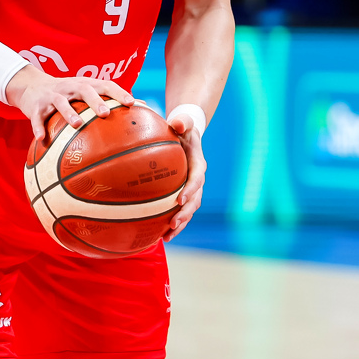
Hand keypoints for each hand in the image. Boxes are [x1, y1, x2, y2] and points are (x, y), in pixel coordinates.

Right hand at [5, 65, 134, 141]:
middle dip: (96, 101)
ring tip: (77, 125)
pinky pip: (36, 117)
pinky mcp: (35, 106)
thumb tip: (142, 107)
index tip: (132, 104)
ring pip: (61, 102)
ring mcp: (51, 96)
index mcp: (85, 84)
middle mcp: (69, 87)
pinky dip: (38, 127)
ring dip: (69, 113)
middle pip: (84, 90)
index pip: (105, 84)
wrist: (30, 86)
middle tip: (106, 114)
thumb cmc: (66, 93)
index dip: (119, 93)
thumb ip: (108, 99)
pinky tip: (42, 139)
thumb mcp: (85, 92)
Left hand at [164, 109, 206, 241]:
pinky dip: (173, 224)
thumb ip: (182, 122)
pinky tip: (160, 236)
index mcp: (198, 164)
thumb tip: (176, 123)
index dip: (190, 190)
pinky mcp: (183, 194)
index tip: (179, 200)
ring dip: (180, 223)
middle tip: (172, 224)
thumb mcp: (184, 122)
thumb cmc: (182, 128)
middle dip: (184, 214)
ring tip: (167, 236)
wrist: (186, 135)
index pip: (197, 179)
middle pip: (195, 200)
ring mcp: (191, 188)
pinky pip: (180, 211)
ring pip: (189, 210)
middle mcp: (198, 179)